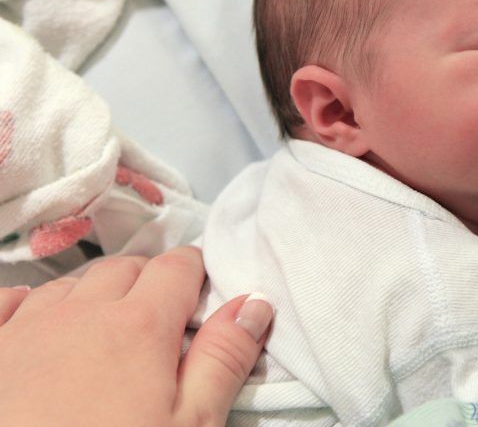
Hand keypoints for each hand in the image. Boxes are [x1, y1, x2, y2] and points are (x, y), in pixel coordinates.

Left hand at [0, 247, 272, 425]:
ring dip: (93, 294)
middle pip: (124, 268)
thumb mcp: (191, 426)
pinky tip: (35, 320)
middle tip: (162, 320)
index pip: (178, 267)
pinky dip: (26, 302)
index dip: (196, 273)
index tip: (204, 295)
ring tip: (106, 330)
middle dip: (148, 282)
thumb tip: (254, 303)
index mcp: (141, 326)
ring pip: (70, 284)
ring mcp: (26, 330)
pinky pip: (9, 302)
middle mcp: (82, 314)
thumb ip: (224, 358)